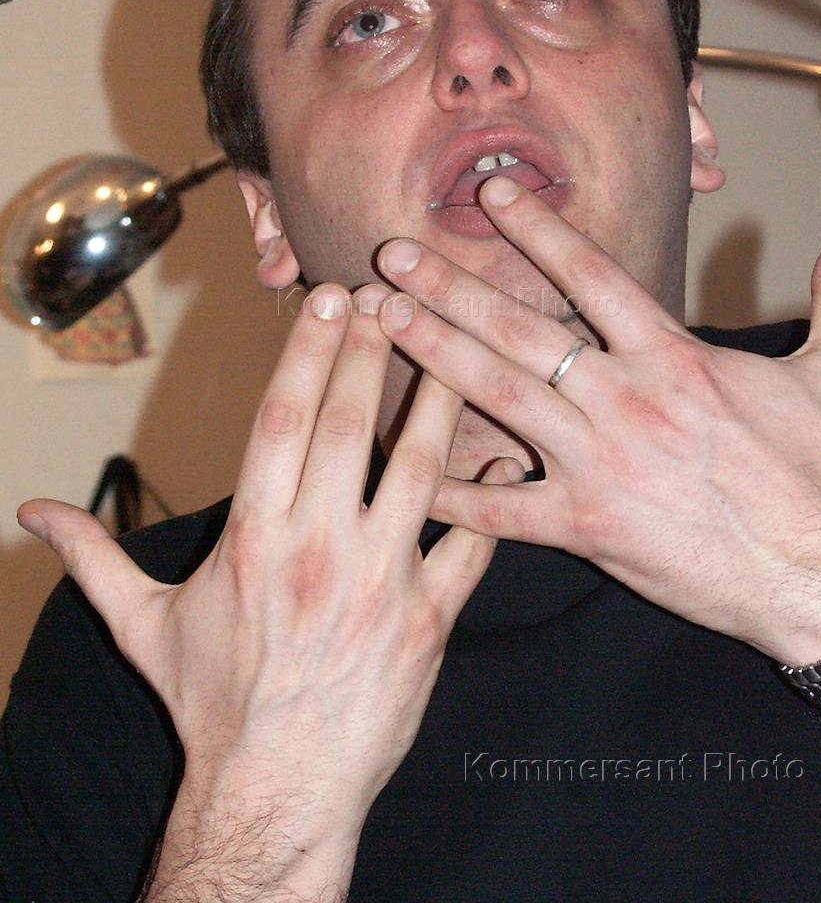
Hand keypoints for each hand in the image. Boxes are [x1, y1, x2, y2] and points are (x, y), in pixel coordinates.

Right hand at [18, 283, 520, 892]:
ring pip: (419, 468)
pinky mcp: (430, 620)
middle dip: (371, 352)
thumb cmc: (212, 704)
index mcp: (253, 537)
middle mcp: (319, 548)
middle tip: (390, 297)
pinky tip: (506, 456)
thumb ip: (96, 557)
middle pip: (350, 425)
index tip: (329, 302)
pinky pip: (471, 546)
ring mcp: (381, 582)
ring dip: (437, 400)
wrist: (277, 791)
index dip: (308, 352)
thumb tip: (33, 511)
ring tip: (452, 344)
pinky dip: (491, 499)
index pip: (282, 420)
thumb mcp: (142, 626)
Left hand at [376, 174, 820, 666]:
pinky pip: (503, 509)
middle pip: (518, 328)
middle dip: (449, 285)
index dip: (538, 228)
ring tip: (381, 320)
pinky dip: (451, 491)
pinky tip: (402, 469)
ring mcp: (597, 462)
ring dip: (432, 354)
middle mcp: (623, 398)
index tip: (493, 194)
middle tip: (391, 255)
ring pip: (495, 397)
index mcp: (674, 355)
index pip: (590, 275)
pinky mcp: (587, 527)